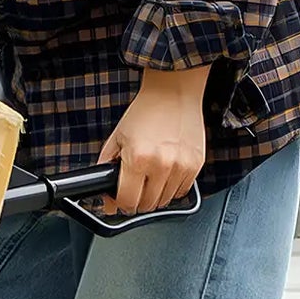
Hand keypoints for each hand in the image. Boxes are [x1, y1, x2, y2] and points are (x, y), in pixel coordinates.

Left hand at [98, 67, 209, 214]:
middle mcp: (161, 165)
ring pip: (165, 201)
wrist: (173, 93)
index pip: (127, 201)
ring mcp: (181, 166)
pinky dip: (172, 188)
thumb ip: (106, 167)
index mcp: (138, 158)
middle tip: (134, 189)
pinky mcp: (195, 165)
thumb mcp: (117, 138)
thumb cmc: (145, 112)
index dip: (119, 203)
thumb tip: (104, 194)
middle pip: (147, 205)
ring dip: (155, 196)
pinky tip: (165, 174)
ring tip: (150, 177)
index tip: (118, 200)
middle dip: (137, 201)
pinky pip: (182, 191)